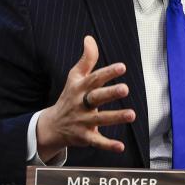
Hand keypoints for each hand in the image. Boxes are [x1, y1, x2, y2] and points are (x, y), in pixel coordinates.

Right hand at [35, 35, 134, 161]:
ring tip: (132, 114)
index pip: (95, 78)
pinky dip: (108, 145)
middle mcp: (81, 103)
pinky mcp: (85, 137)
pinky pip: (97, 141)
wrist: (53, 125)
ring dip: (116, 117)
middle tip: (125, 89)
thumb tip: (89, 38)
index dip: (108, 72)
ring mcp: (82, 121)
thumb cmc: (69, 96)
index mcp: (80, 87)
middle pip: (96, 97)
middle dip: (110, 93)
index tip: (122, 67)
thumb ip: (86, 59)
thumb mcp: (75, 77)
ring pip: (100, 119)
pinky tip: (121, 146)